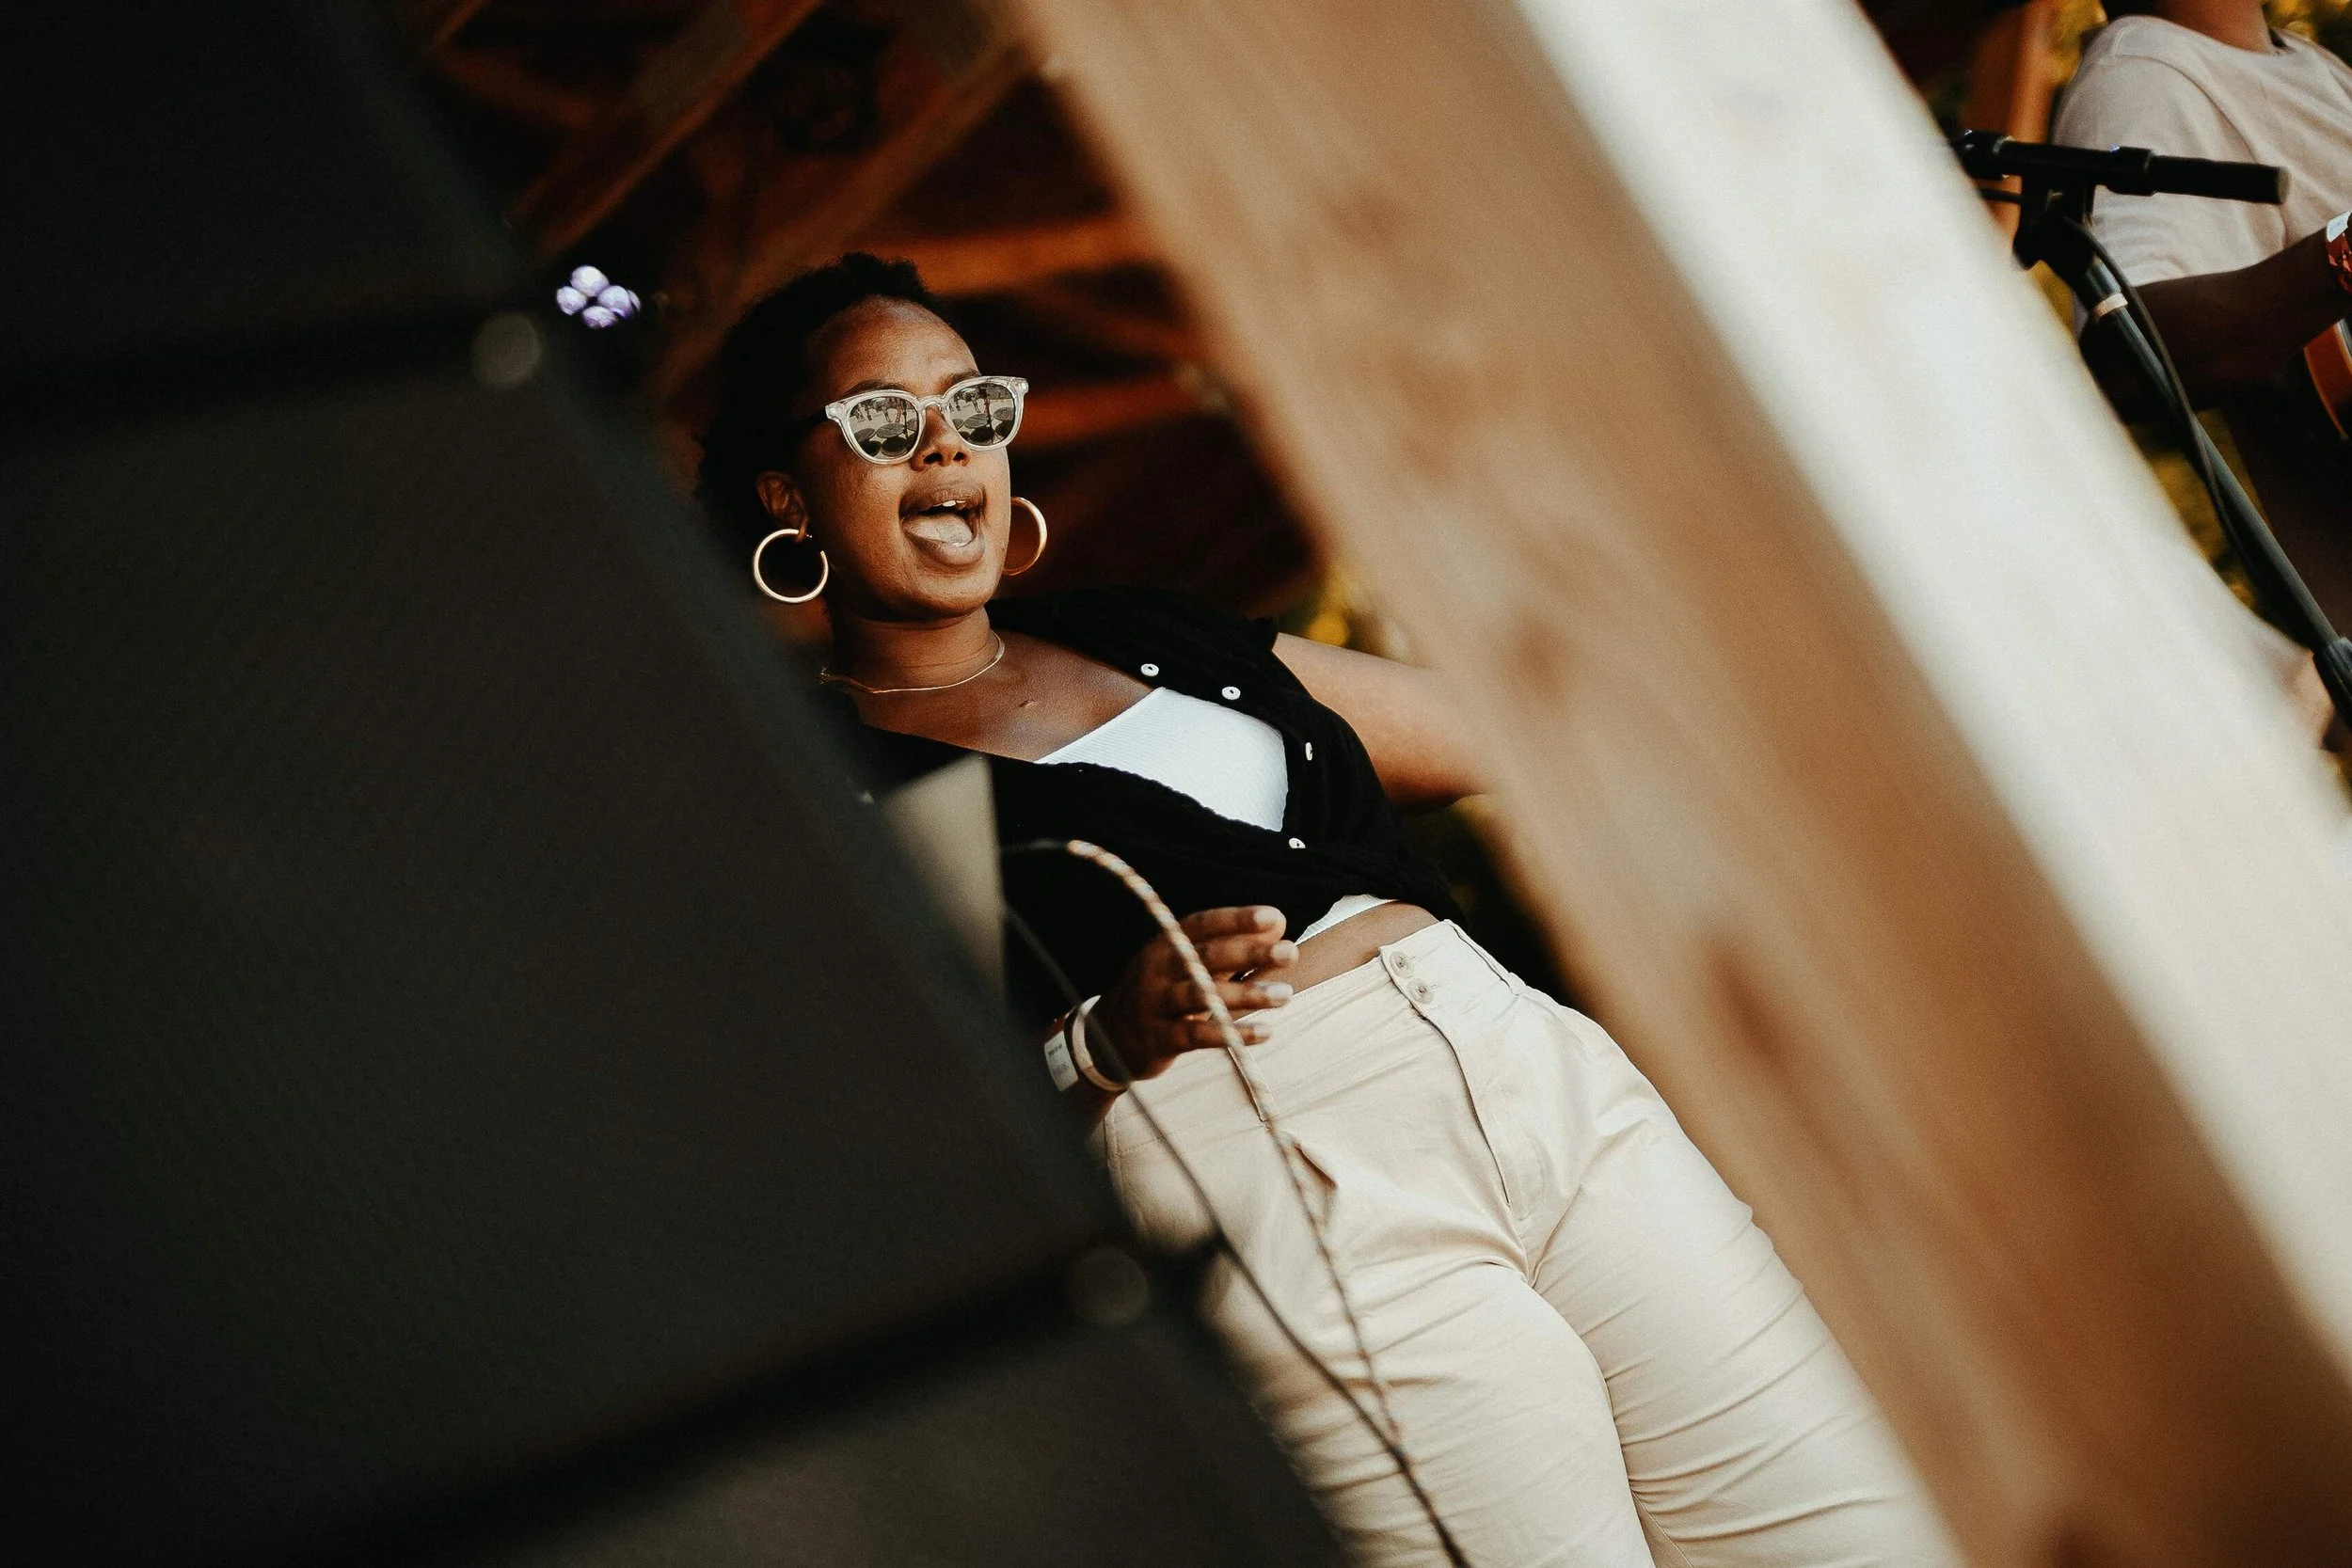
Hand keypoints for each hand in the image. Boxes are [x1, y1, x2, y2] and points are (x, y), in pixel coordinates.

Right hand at [1090, 906, 1298, 1080]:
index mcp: (1166, 944)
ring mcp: (1156, 1003)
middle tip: (1289, 952)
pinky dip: (1232, 1034)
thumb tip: (1279, 928)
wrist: (1108, 1037)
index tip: (1274, 917)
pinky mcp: (1160, 1039)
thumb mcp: (1189, 966)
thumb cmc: (1162, 994)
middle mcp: (1158, 969)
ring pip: (1202, 994)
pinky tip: (1264, 1031)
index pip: (1203, 924)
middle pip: (1206, 955)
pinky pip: (1199, 1036)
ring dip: (1247, 993)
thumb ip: (1233, 950)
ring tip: (1285, 994)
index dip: (1237, 919)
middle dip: (1250, 952)